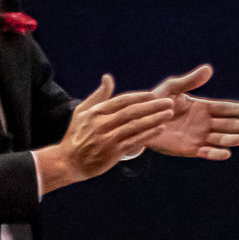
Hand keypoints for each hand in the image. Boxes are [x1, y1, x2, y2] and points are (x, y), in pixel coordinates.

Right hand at [36, 75, 175, 191]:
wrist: (69, 162)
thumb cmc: (77, 134)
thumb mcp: (82, 111)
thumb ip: (98, 95)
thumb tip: (108, 77)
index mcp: (96, 112)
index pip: (122, 101)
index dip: (140, 97)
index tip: (155, 95)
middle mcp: (102, 124)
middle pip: (132, 111)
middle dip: (153, 106)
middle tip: (169, 102)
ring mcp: (108, 138)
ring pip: (136, 126)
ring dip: (155, 119)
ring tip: (169, 114)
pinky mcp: (113, 152)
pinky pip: (135, 141)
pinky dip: (149, 134)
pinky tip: (160, 128)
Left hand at [142, 64, 238, 159]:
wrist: (140, 122)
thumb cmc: (155, 102)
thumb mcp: (172, 89)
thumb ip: (190, 81)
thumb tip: (208, 69)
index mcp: (203, 107)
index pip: (223, 108)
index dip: (235, 109)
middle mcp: (205, 123)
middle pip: (227, 124)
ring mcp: (199, 136)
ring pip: (219, 139)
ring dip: (230, 139)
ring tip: (238, 139)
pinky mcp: (191, 149)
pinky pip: (207, 152)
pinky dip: (216, 154)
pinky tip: (225, 153)